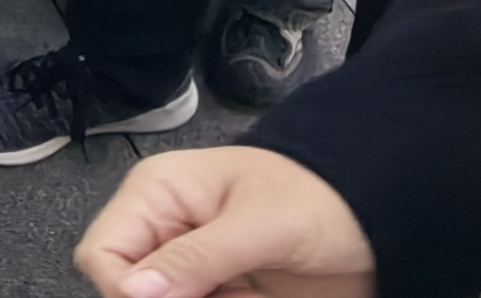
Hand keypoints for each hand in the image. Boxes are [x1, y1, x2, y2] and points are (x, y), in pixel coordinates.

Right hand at [74, 145, 377, 297]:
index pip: (104, 252)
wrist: (376, 221)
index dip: (126, 289)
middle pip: (130, 290)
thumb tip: (135, 292)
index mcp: (159, 193)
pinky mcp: (218, 292)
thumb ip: (196, 258)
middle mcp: (165, 230)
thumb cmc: (320, 200)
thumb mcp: (259, 226)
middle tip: (226, 296)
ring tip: (248, 297)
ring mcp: (192, 266)